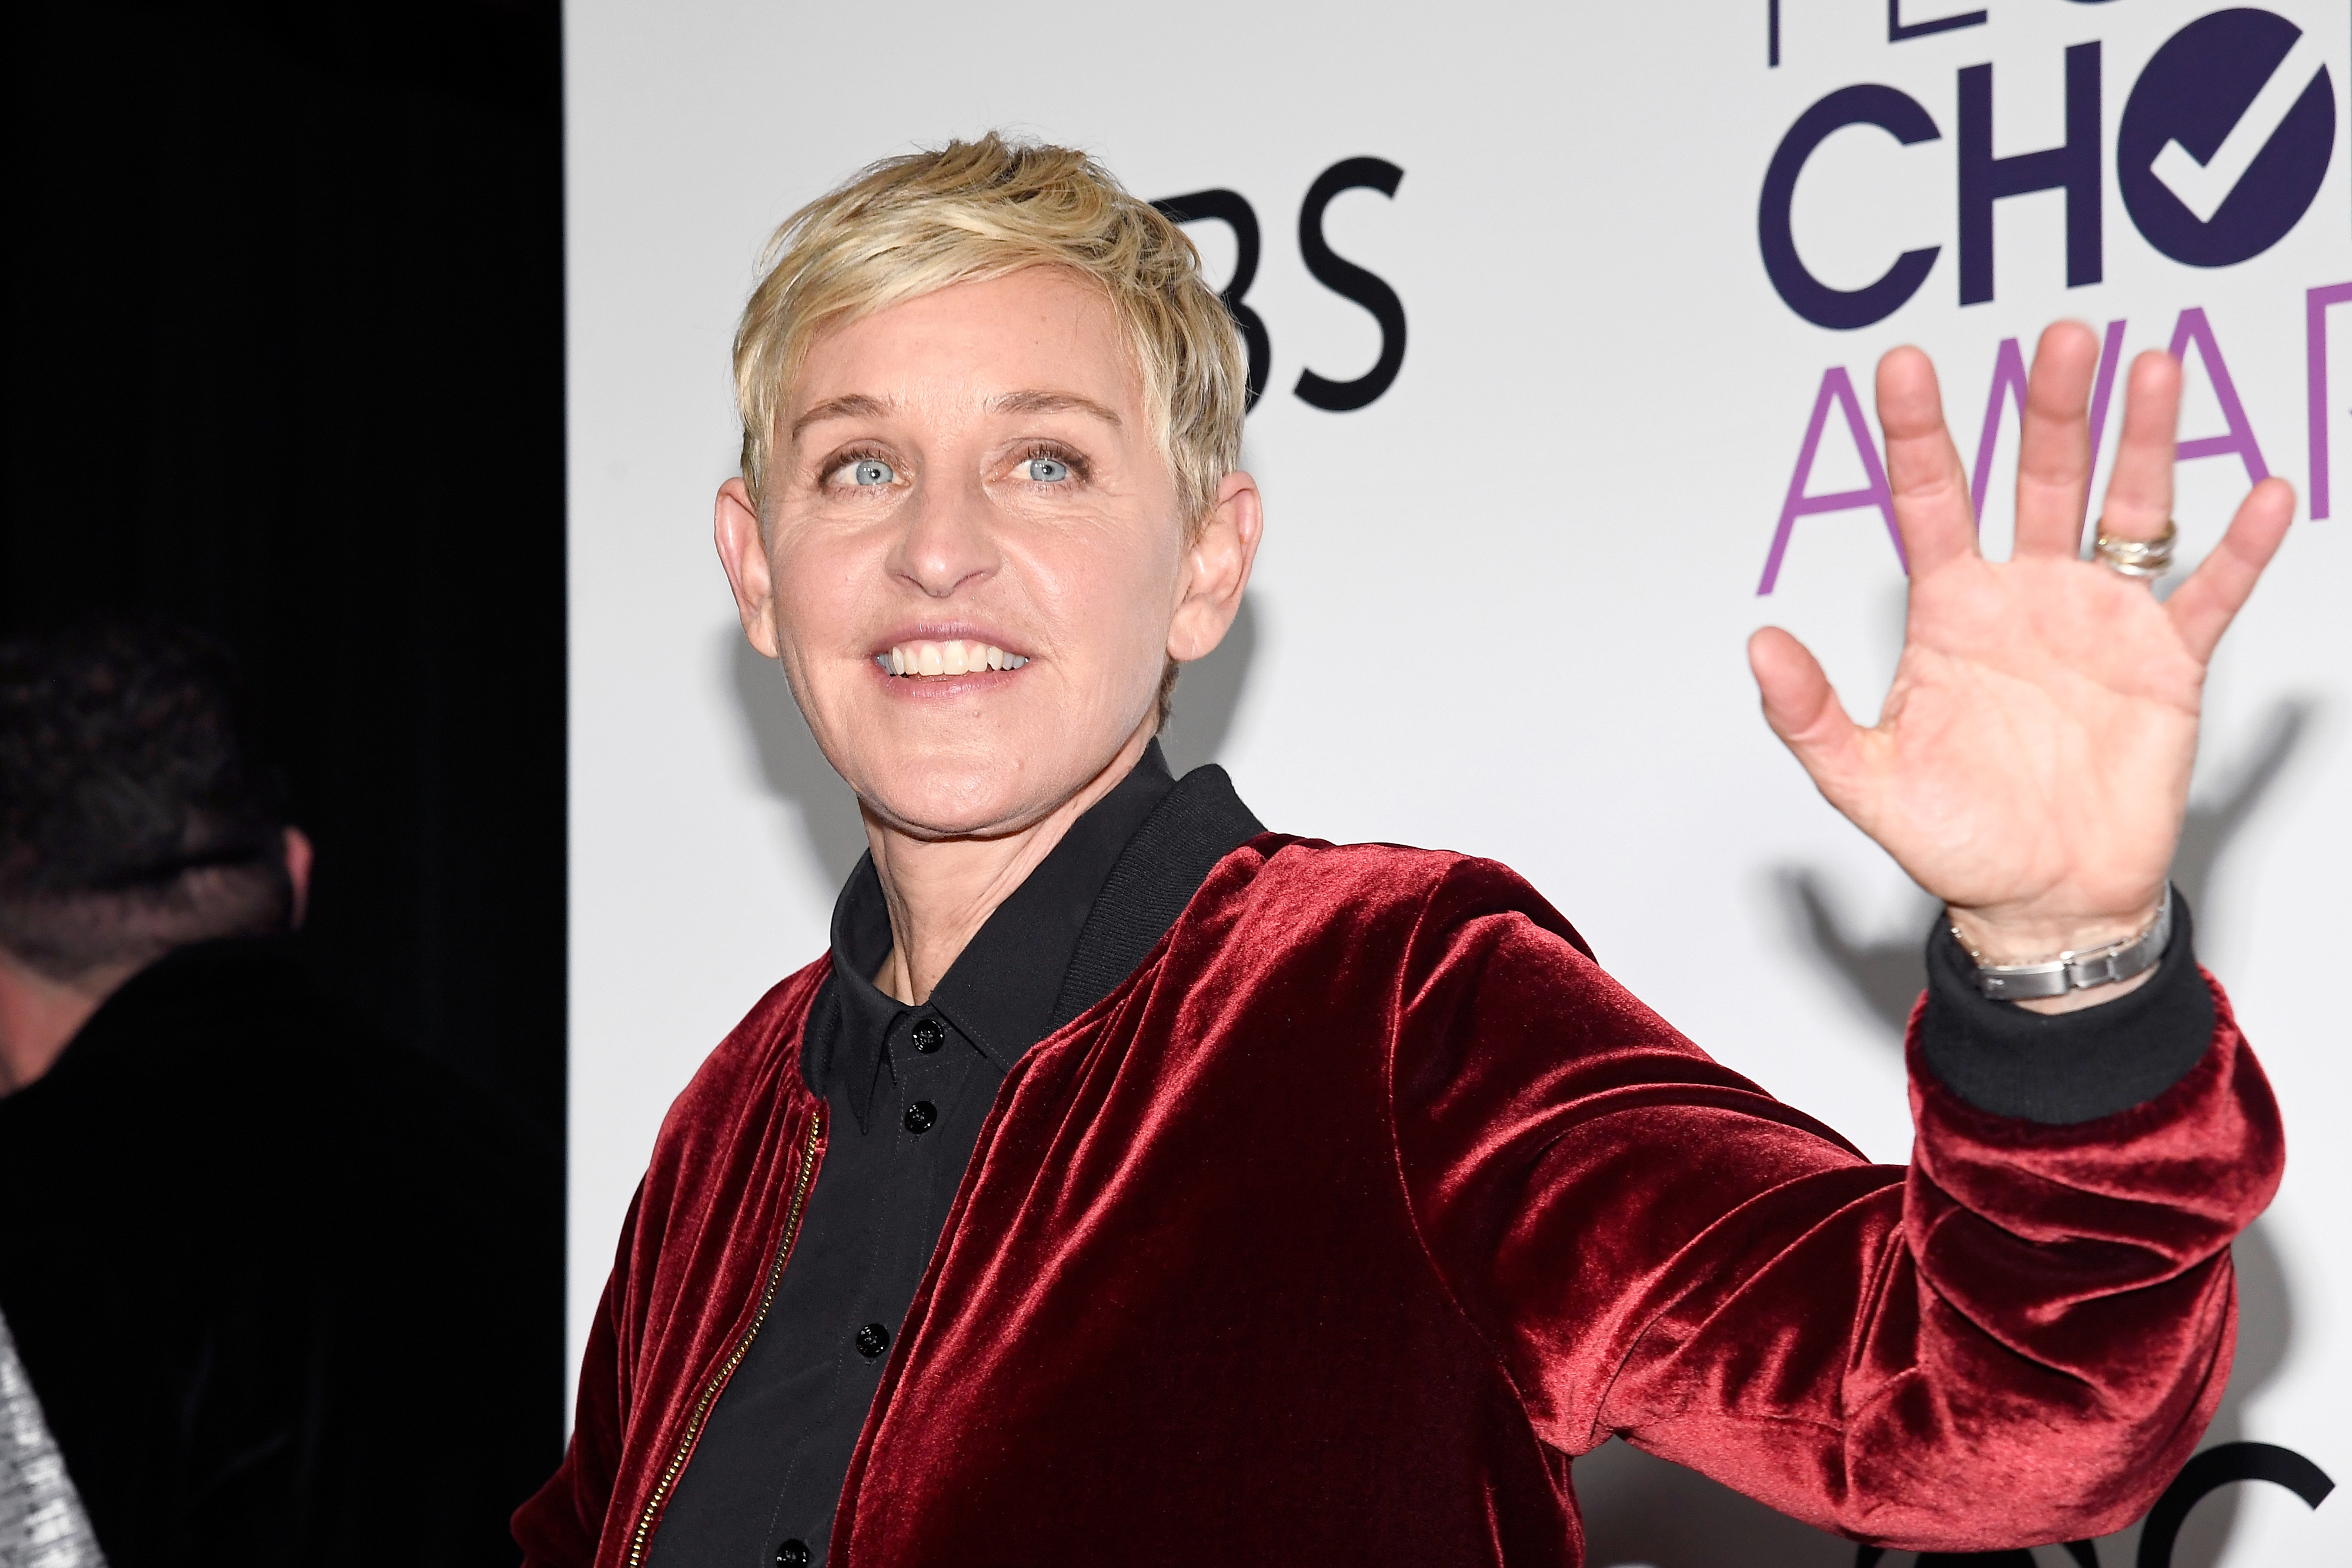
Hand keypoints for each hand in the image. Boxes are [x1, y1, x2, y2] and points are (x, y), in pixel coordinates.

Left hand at [1749, 322, 2293, 1000]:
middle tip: (2063, 338)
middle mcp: (2026, 597)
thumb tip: (1757, 645)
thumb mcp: (1865, 781)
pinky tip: (2267, 494)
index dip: (1917, 433)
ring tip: (2155, 368)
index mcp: (1950, 612)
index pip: (1928, 500)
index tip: (1904, 366)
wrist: (2044, 900)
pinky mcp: (2165, 663)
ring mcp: (2099, 621)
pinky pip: (2209, 594)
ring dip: (2143, 442)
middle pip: (2038, 478)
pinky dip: (2241, 549)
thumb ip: (1809, 714)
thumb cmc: (1956, 839)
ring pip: (2126, 510)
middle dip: (2051, 408)